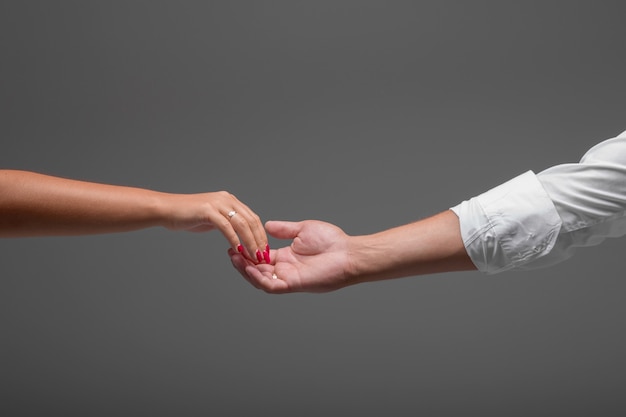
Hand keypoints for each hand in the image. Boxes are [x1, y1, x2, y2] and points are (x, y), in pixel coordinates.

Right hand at [164, 191, 269, 263]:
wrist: (166, 210)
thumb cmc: (187, 216)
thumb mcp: (212, 217)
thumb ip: (225, 222)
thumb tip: (236, 234)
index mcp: (230, 200)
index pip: (252, 218)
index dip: (260, 234)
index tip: (264, 250)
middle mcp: (227, 199)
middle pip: (251, 220)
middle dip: (259, 240)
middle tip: (263, 256)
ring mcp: (218, 204)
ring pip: (241, 224)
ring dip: (250, 242)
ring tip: (254, 256)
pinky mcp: (208, 211)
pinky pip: (226, 227)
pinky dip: (234, 239)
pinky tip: (238, 250)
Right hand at [229, 220, 353, 292]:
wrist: (348, 253)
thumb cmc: (332, 241)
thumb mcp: (302, 229)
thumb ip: (284, 229)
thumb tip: (266, 225)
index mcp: (286, 257)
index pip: (261, 258)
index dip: (247, 253)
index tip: (234, 244)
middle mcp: (285, 269)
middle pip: (257, 270)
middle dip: (242, 262)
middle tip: (230, 252)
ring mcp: (289, 278)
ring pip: (261, 280)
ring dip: (247, 270)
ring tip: (235, 258)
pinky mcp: (294, 284)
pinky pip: (272, 285)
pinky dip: (259, 279)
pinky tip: (250, 268)